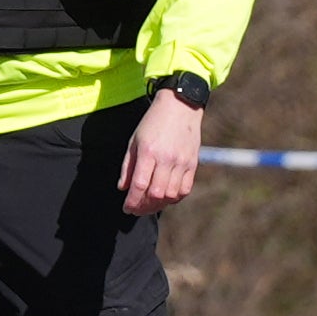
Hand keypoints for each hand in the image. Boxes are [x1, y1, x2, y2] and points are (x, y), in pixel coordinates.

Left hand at [119, 94, 203, 217]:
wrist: (180, 106)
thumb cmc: (153, 122)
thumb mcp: (134, 140)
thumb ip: (128, 166)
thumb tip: (123, 188)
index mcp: (148, 152)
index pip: (139, 185)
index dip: (132, 201)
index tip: (127, 208)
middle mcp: (166, 159)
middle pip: (155, 194)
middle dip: (144, 206)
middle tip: (136, 209)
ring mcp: (182, 162)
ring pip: (171, 195)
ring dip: (159, 204)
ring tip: (149, 205)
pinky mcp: (193, 164)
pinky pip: (185, 189)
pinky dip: (175, 198)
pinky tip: (166, 197)